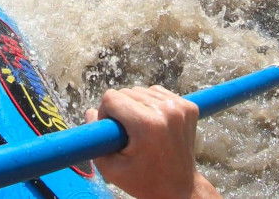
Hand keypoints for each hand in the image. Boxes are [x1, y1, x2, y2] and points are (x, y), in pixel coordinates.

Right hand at [85, 86, 220, 198]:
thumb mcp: (111, 168)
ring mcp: (180, 107)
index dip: (105, 113)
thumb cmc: (144, 181)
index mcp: (147, 124)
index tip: (112, 131)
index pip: (112, 98)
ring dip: (136, 106)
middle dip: (121, 110)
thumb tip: (90, 112)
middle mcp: (166, 111)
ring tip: (141, 130)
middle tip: (127, 134)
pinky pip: (159, 94)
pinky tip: (153, 124)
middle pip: (127, 92)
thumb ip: (94, 139)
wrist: (179, 188)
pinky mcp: (189, 107)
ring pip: (142, 91)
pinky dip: (151, 104)